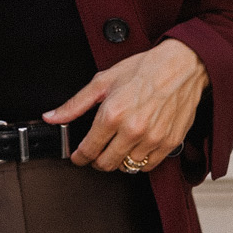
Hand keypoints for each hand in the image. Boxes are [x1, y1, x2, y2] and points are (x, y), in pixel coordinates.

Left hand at [44, 39, 208, 172]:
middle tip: (98, 151)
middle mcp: (132, 130)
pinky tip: (136, 146)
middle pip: (106, 164)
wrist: (182, 66)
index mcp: (112, 114)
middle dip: (97, 160)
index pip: (88, 150)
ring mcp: (152, 139)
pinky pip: (148, 165)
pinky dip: (139, 160)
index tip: (78, 156)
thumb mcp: (103, 81)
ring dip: (119, 159)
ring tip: (119, 144)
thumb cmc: (144, 69)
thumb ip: (75, 104)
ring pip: (127, 166)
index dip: (79, 157)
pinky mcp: (169, 143)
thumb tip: (51, 117)